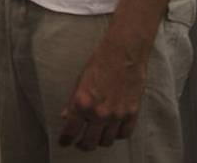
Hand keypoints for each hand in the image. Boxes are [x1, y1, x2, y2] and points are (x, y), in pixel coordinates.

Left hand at [57, 32, 148, 151]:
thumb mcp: (80, 80)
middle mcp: (99, 112)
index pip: (71, 131)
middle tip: (80, 143)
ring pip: (106, 141)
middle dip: (82, 145)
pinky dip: (117, 135)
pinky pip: (124, 134)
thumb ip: (72, 101)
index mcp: (82, 103)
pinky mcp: (131, 112)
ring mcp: (116, 114)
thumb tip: (66, 116)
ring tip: (96, 136)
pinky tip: (113, 130)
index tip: (64, 142)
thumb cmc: (101, 61)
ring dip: (99, 141)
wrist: (124, 51)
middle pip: (89, 143)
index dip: (65, 140)